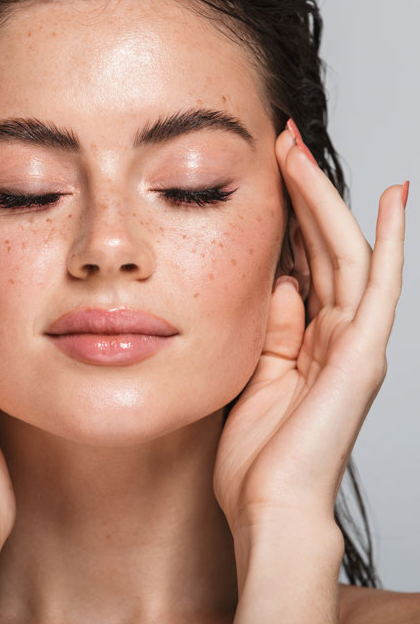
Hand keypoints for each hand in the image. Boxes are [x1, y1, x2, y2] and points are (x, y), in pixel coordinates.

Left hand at [213, 124, 406, 535]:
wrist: (268, 504)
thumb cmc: (255, 451)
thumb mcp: (254, 373)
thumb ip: (271, 328)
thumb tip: (281, 283)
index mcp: (306, 339)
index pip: (302, 262)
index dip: (287, 216)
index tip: (264, 172)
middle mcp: (336, 334)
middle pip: (324, 247)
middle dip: (304, 194)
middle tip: (283, 143)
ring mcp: (354, 343)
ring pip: (347, 255)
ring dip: (326, 202)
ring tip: (301, 153)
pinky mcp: (363, 356)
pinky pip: (379, 289)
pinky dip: (392, 243)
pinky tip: (395, 200)